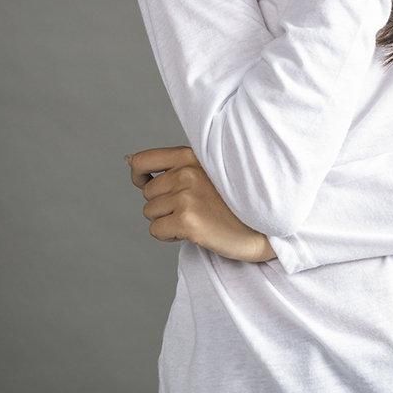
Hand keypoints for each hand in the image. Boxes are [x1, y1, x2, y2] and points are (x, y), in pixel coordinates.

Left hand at [125, 146, 274, 262]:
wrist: (265, 225)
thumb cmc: (236, 199)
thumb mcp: (209, 169)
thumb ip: (174, 164)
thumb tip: (128, 160)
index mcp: (192, 156)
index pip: (142, 161)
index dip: (138, 176)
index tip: (147, 184)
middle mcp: (187, 172)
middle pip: (148, 193)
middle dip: (163, 204)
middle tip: (192, 208)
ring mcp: (187, 196)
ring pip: (150, 213)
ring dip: (167, 220)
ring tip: (196, 218)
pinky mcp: (188, 221)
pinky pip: (156, 231)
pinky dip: (170, 236)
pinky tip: (194, 231)